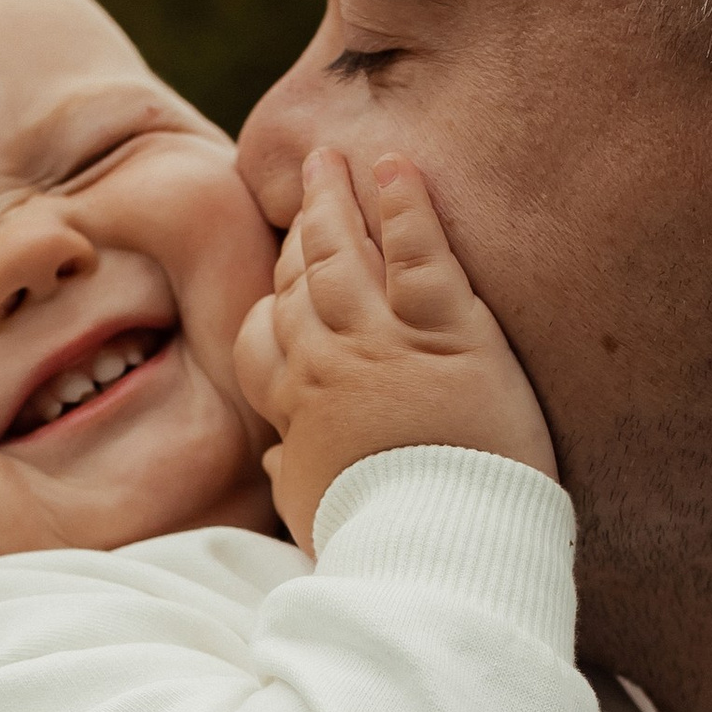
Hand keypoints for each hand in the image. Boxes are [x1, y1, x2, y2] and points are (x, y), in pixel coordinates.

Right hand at [232, 146, 554, 547]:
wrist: (436, 552)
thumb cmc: (379, 540)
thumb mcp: (315, 509)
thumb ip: (294, 469)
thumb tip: (274, 455)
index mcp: (297, 409)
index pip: (265, 335)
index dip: (274, 296)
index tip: (283, 275)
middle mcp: (329, 364)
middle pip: (302, 278)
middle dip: (304, 224)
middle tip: (310, 179)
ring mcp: (383, 343)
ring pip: (346, 255)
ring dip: (336, 200)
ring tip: (332, 158)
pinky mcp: (446, 333)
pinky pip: (419, 253)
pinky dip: (407, 205)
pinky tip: (397, 167)